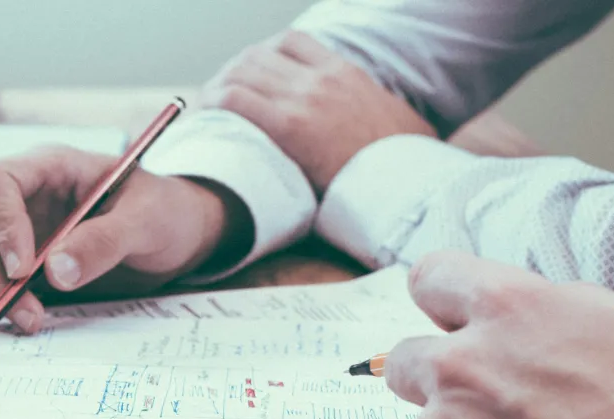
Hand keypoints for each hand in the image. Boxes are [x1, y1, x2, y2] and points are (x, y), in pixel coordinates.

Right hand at [0, 146, 249, 336]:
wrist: (176, 233)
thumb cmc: (163, 212)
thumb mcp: (146, 221)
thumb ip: (104, 241)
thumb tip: (56, 271)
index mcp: (49, 169)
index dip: (0, 225)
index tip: (22, 270)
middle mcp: (21, 198)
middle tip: (22, 316)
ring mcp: (11, 231)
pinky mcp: (11, 262)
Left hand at [201, 31, 432, 193]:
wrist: (407, 181)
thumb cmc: (402, 163)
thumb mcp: (391, 118)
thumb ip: (366, 108)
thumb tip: (368, 122)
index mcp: (344, 72)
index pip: (290, 42)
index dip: (262, 55)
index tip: (250, 75)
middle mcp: (321, 78)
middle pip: (257, 55)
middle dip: (232, 72)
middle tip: (218, 96)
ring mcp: (304, 98)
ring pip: (241, 71)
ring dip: (217, 87)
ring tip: (206, 109)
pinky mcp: (289, 126)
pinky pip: (235, 100)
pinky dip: (213, 104)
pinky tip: (206, 118)